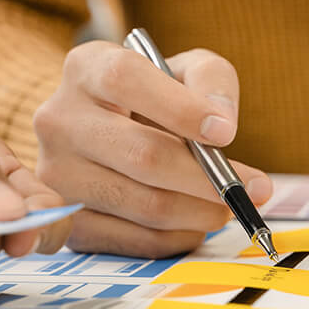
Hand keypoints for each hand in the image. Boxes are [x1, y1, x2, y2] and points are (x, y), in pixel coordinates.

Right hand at [34, 42, 271, 256]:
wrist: (103, 132)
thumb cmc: (152, 99)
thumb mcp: (184, 70)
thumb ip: (211, 80)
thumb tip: (222, 125)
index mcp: (85, 68)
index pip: (127, 80)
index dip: (181, 108)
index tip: (226, 133)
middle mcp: (58, 119)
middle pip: (142, 155)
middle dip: (208, 178)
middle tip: (252, 190)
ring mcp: (56, 174)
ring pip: (143, 204)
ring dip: (200, 212)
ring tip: (227, 206)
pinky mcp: (68, 221)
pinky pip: (133, 240)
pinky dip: (177, 237)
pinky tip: (195, 223)